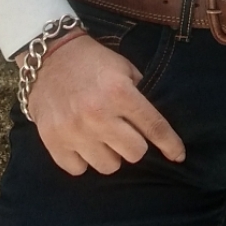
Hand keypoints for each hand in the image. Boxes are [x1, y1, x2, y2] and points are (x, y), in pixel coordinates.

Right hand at [17, 32, 185, 175]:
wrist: (48, 56)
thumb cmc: (91, 61)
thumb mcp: (123, 67)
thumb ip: (139, 94)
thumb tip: (154, 124)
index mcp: (119, 92)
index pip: (153, 127)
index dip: (170, 144)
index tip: (178, 156)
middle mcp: (98, 115)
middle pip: (135, 153)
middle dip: (134, 143)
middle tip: (124, 131)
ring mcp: (74, 131)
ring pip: (109, 166)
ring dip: (110, 154)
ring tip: (101, 137)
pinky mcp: (54, 142)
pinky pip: (79, 170)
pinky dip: (83, 160)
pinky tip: (81, 142)